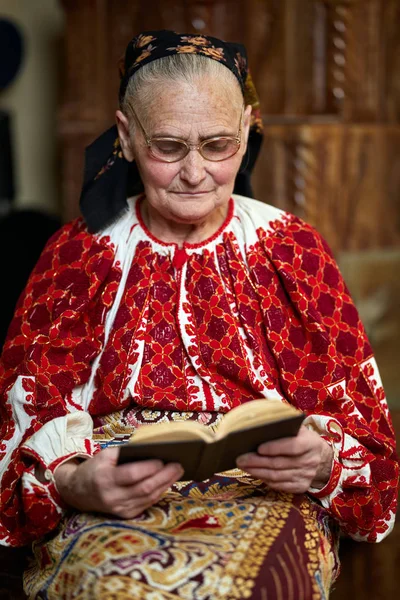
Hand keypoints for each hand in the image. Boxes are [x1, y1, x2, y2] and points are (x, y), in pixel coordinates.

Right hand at [54, 447, 182, 518]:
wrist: (78, 492)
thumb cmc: (95, 468)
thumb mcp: (105, 455)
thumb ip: (125, 453)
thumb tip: (151, 448)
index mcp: (104, 479)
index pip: (131, 475)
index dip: (148, 468)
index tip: (162, 460)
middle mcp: (112, 497)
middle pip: (144, 488)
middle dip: (164, 476)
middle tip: (178, 465)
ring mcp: (118, 509)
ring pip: (148, 498)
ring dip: (165, 485)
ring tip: (177, 472)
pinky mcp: (125, 514)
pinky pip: (146, 504)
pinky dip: (158, 492)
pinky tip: (167, 482)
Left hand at [236, 425, 332, 493]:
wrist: (322, 458)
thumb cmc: (303, 438)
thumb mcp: (299, 429)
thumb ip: (284, 426)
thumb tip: (259, 427)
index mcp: (311, 443)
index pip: (293, 447)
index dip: (275, 448)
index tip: (259, 448)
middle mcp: (310, 461)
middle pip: (280, 463)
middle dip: (257, 462)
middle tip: (240, 458)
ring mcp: (306, 476)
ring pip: (277, 476)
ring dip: (257, 472)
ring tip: (243, 466)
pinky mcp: (301, 487)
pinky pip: (279, 486)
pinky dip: (265, 480)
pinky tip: (254, 473)